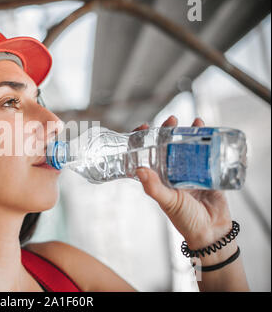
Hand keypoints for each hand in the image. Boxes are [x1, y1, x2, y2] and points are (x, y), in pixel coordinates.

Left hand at [133, 116, 232, 249]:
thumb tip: (139, 169)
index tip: (143, 127)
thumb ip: (154, 188)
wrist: (211, 231)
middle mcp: (171, 171)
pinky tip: (206, 129)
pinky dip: (206, 140)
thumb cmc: (185, 219)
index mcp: (157, 177)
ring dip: (187, 132)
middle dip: (167, 130)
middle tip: (171, 119)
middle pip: (166, 145)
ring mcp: (188, 170)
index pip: (145, 154)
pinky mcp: (206, 172)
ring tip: (192, 121)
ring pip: (185, 146)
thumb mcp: (168, 202)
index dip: (142, 140)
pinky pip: (205, 152)